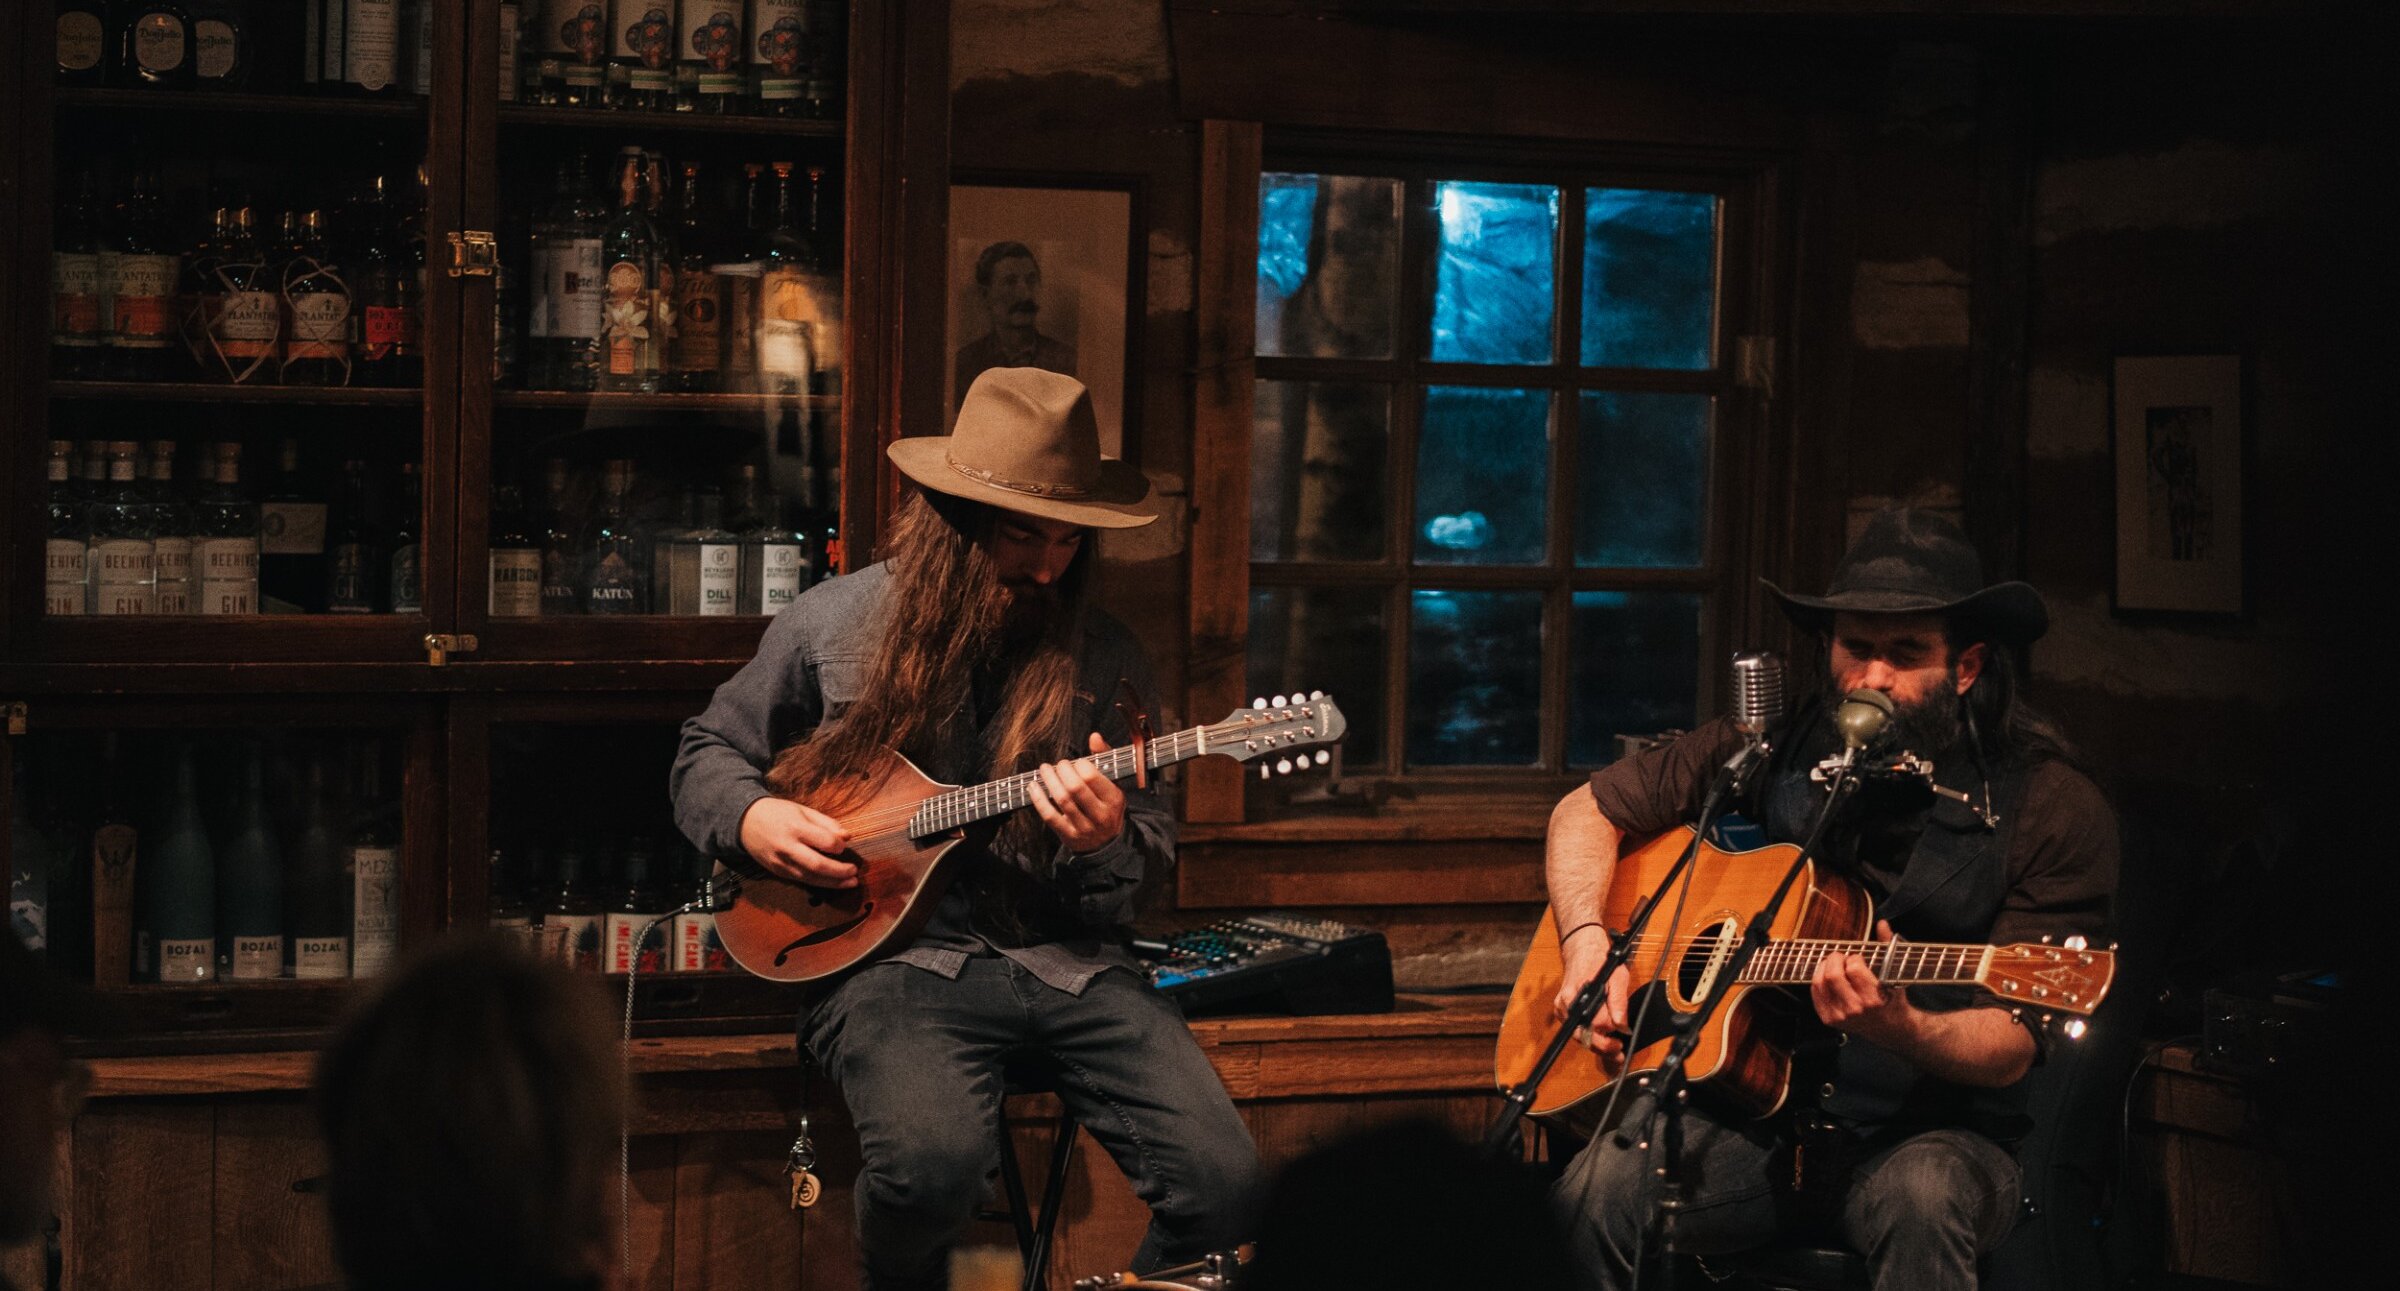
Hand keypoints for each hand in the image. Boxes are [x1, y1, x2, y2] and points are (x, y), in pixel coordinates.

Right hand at [738, 797, 856, 887]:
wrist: (745, 822)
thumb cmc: (778, 813)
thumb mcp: (803, 810)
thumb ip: (826, 823)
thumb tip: (847, 837)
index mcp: (795, 827)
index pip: (824, 841)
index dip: (839, 846)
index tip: (844, 846)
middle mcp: (787, 847)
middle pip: (817, 865)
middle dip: (839, 871)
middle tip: (855, 872)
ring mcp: (781, 862)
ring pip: (810, 878)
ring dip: (833, 883)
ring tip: (850, 883)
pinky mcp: (777, 872)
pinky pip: (801, 880)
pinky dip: (818, 883)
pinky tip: (832, 883)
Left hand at [1028, 732, 1126, 852]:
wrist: (1106, 843)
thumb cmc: (1107, 805)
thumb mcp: (1113, 783)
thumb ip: (1104, 758)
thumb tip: (1094, 736)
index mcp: (1114, 799)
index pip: (1092, 777)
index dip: (1079, 765)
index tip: (1075, 762)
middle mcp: (1101, 815)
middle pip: (1075, 787)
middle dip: (1062, 771)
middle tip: (1059, 765)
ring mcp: (1084, 827)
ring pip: (1062, 800)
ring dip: (1049, 781)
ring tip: (1044, 769)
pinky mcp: (1068, 835)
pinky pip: (1050, 816)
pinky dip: (1039, 799)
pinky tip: (1033, 786)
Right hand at [1551, 923, 1632, 1060]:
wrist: (1582, 950)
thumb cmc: (1600, 961)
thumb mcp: (1617, 977)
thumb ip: (1619, 1002)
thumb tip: (1621, 1026)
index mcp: (1579, 994)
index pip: (1597, 1023)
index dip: (1612, 1031)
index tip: (1624, 1035)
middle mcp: (1566, 1004)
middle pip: (1584, 1035)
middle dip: (1603, 1047)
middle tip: (1619, 1052)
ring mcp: (1562, 1008)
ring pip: (1579, 1036)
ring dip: (1596, 1045)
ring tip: (1613, 1050)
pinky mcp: (1562, 1011)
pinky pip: (1576, 1029)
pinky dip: (1589, 1036)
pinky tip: (1601, 1039)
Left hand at [1811, 920, 1919, 1048]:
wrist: (1891, 1029)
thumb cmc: (1893, 999)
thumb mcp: (1894, 974)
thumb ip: (1887, 947)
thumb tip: (1882, 924)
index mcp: (1874, 997)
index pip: (1853, 968)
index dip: (1853, 958)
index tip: (1857, 959)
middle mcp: (1856, 1008)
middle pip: (1833, 975)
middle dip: (1835, 959)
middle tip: (1840, 957)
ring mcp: (1841, 1016)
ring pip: (1820, 983)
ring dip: (1823, 967)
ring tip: (1833, 965)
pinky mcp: (1830, 1020)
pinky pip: (1815, 994)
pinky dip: (1817, 981)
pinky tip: (1826, 976)